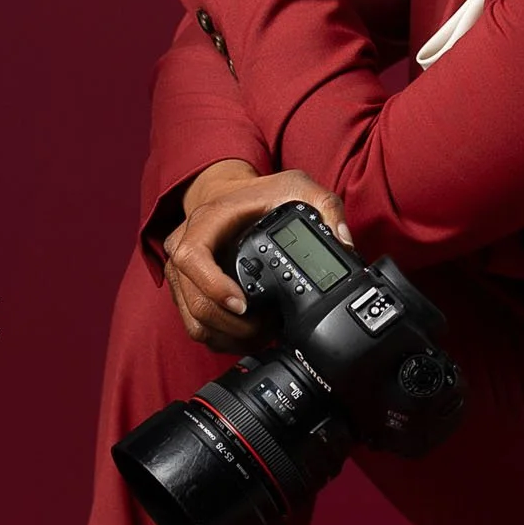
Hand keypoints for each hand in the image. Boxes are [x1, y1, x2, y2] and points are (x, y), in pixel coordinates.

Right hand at [163, 167, 355, 353]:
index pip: (192, 258)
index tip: (243, 305)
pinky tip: (250, 332)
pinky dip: (224, 338)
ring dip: (230, 337)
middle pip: (195, 302)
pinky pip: (196, 326)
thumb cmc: (259, 194)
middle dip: (235, 326)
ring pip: (194, 322)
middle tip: (269, 328)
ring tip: (264, 333)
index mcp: (206, 221)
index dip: (213, 287)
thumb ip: (326, 207)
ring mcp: (181, 273)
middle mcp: (184, 246)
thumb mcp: (296, 186)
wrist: (229, 195)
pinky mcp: (185, 291)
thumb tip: (343, 241)